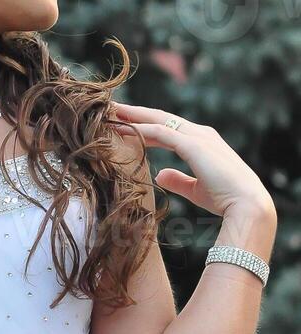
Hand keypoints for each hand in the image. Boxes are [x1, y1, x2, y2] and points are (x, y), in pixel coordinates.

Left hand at [112, 103, 275, 225]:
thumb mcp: (195, 189)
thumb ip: (178, 180)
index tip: (125, 123)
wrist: (245, 203)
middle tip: (113, 108)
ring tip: (111, 113)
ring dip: (134, 116)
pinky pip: (161, 133)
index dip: (146, 124)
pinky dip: (140, 129)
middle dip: (137, 112)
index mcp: (201, 142)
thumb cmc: (224, 198)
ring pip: (159, 121)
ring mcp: (197, 137)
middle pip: (161, 118)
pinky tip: (121, 129)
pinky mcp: (193, 145)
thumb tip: (159, 175)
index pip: (169, 128)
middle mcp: (200, 134)